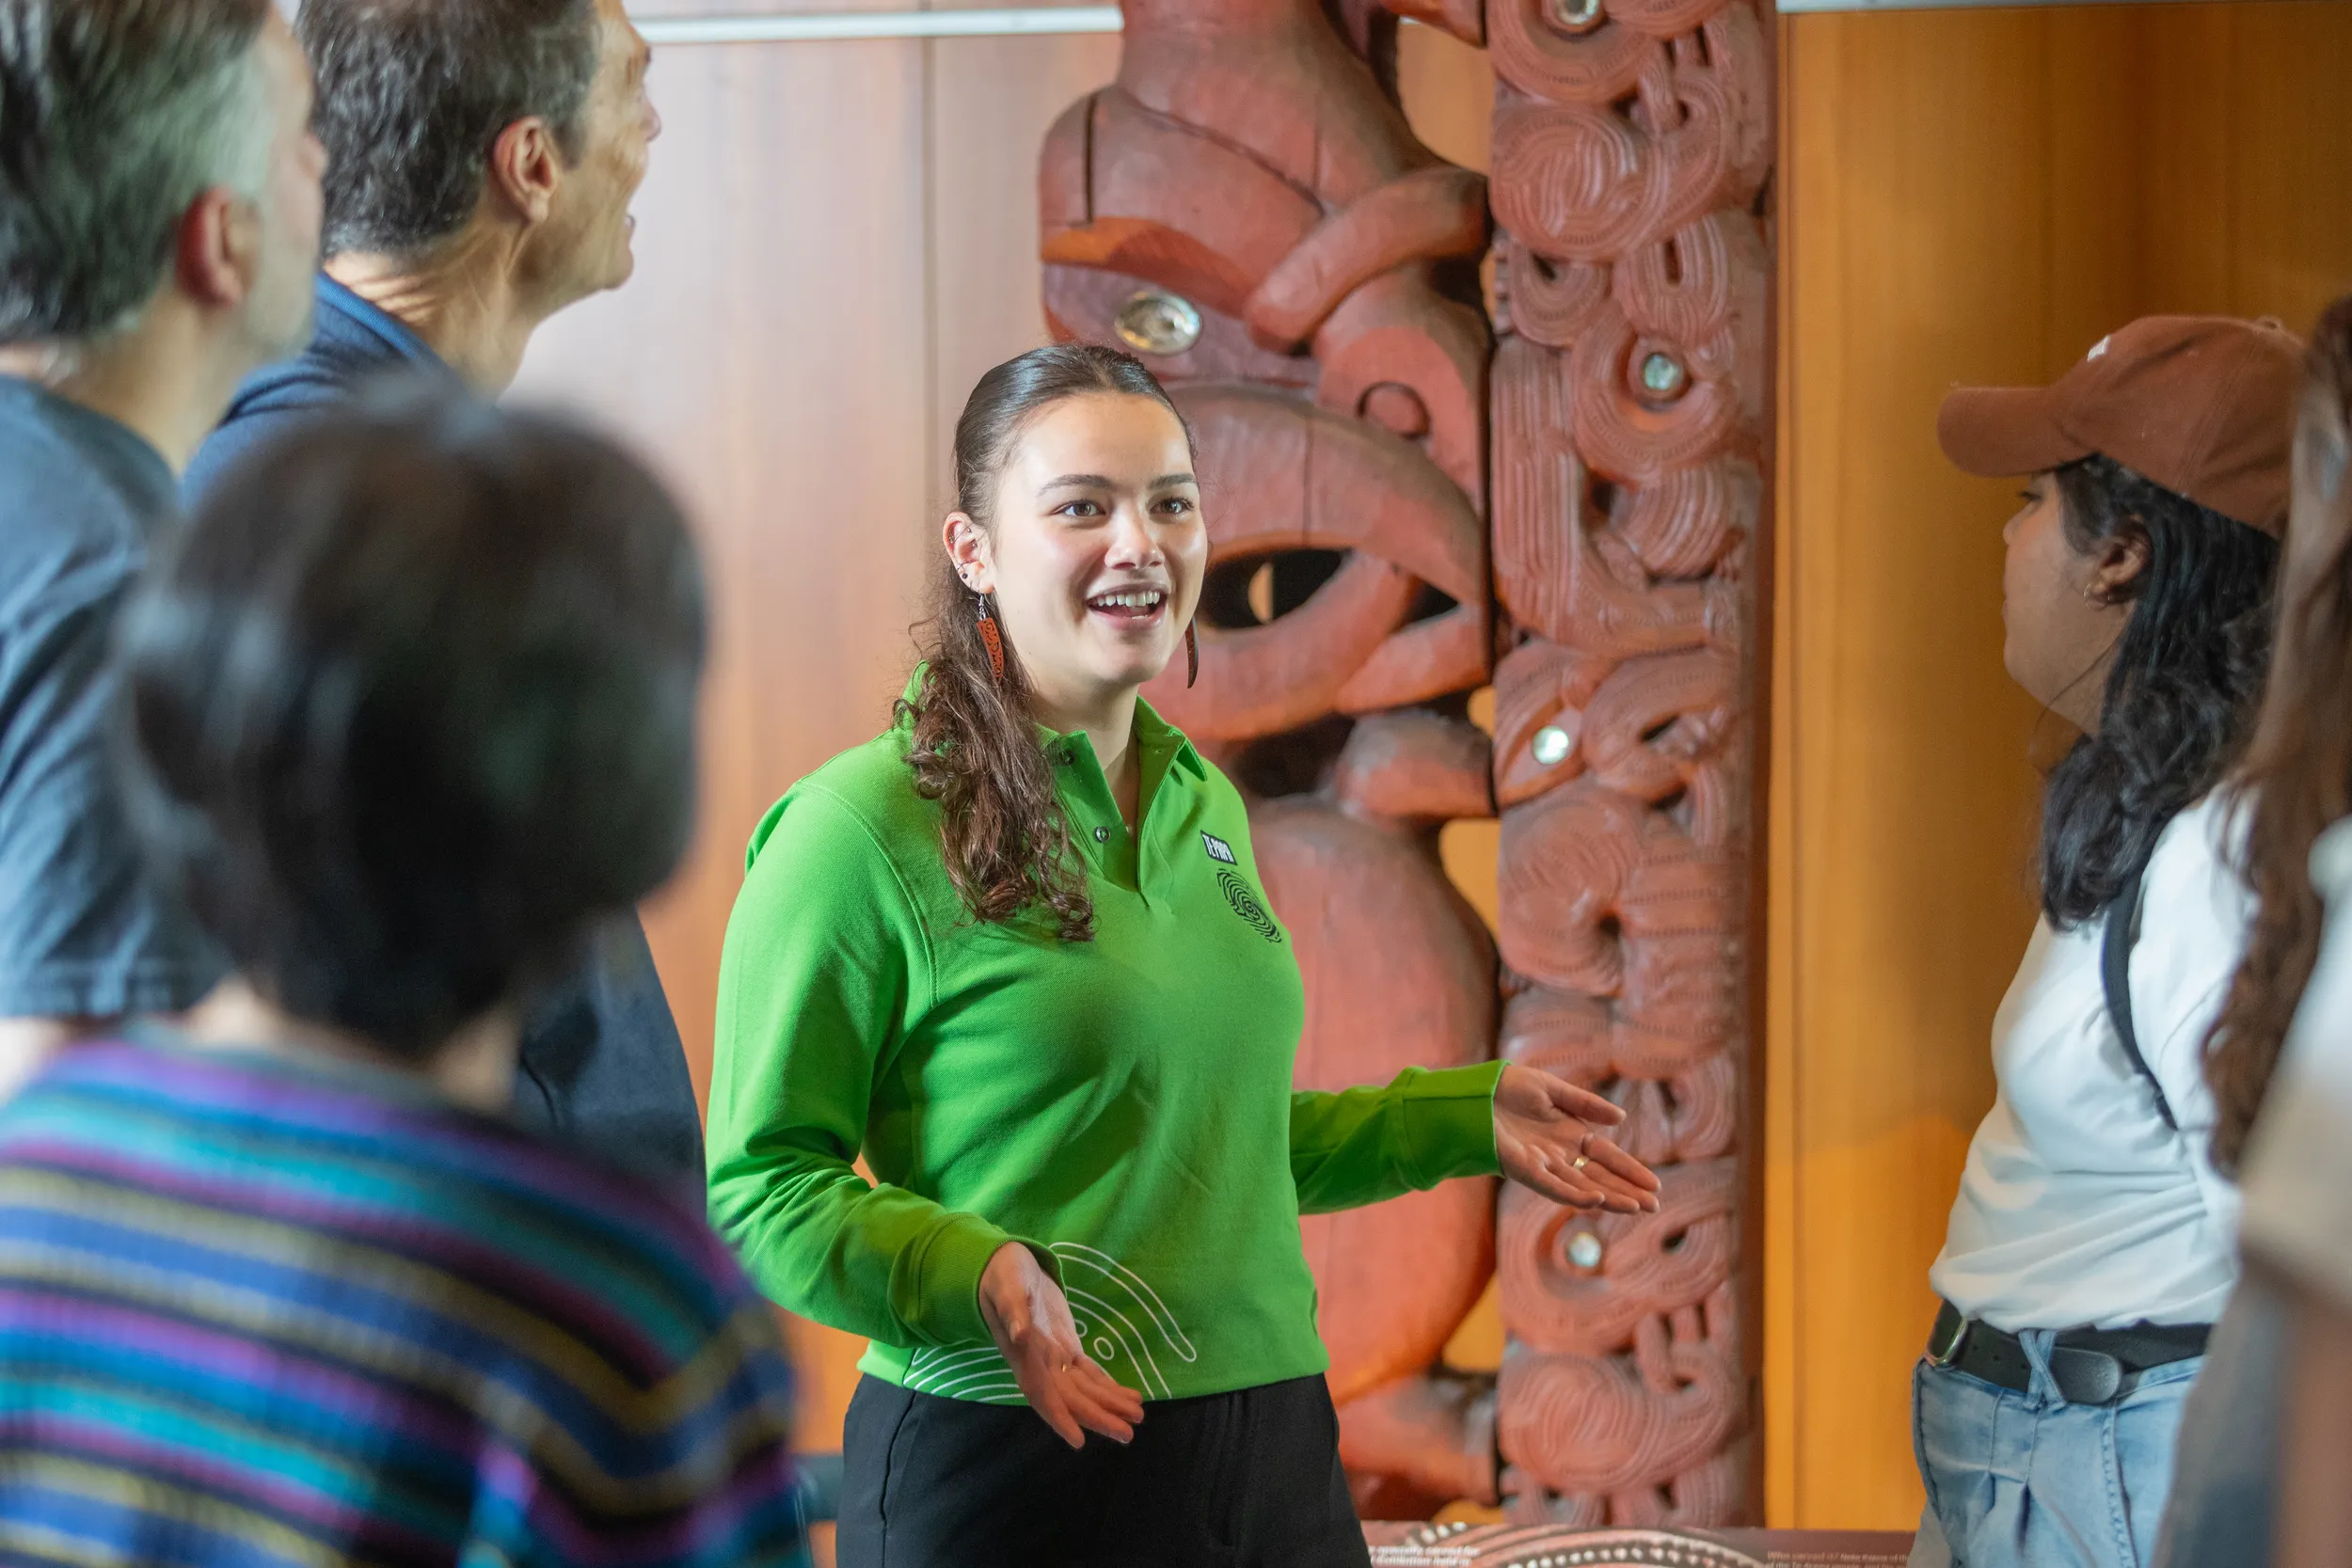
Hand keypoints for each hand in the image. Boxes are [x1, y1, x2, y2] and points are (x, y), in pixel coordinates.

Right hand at [977, 1242, 1145, 1448]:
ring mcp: (1055, 1359)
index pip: (1041, 1393)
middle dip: (1098, 1417)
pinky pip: (1088, 1375)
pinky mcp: (1066, 1348)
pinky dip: (1108, 1387)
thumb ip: (1012, 1312)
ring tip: (1137, 1416)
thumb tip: (1020, 1335)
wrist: (1003, 1268)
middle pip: (1071, 1399)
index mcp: (1024, 1354)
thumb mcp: (1006, 1287)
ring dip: (1109, 1406)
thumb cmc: (1004, 1276)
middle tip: (1128, 1433)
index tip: (1078, 1441)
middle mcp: (1040, 1364)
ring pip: (1084, 1391)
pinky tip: (1128, 1397)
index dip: (1059, 1417)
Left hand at [1494, 1063, 1662, 1212]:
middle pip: (1599, 1177)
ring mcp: (1542, 1164)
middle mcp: (1560, 1154)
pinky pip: (1552, 1185)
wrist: (1474, 1091)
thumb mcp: (1553, 1090)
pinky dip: (1574, 1193)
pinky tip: (1596, 1199)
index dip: (1630, 1170)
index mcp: (1570, 1135)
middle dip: (1626, 1191)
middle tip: (1654, 1206)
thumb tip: (1621, 1120)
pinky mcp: (1523, 1169)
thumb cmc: (1509, 1088)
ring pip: (1581, 1186)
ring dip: (1608, 1197)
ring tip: (1634, 1207)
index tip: (1654, 1185)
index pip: (1607, 1157)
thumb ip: (1586, 1104)